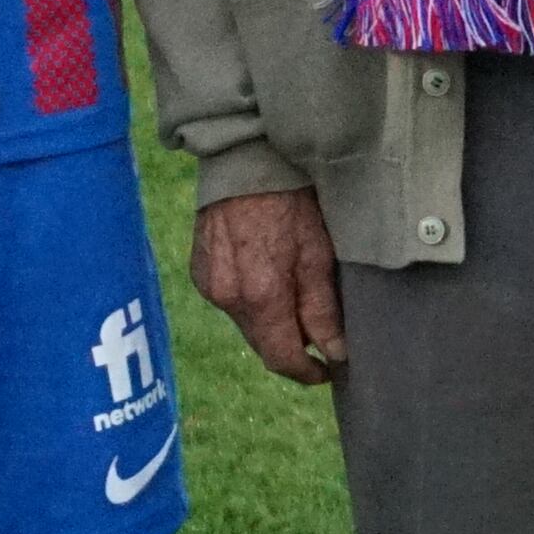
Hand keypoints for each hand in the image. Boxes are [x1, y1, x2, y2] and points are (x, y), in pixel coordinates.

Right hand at [190, 186, 345, 383]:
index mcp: (260, 297)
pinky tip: (268, 278)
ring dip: (271, 323)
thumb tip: (334, 353)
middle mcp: (227, 298)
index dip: (306, 372)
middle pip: (261, 344)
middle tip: (319, 340)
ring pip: (246, 324)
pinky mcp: (199, 271)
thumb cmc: (291, 201)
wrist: (245, 161)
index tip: (327, 372)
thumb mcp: (318, 253)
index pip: (281, 358)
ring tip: (296, 302)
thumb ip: (322, 309)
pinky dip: (251, 301)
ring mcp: (208, 285)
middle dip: (290, 347)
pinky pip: (229, 302)